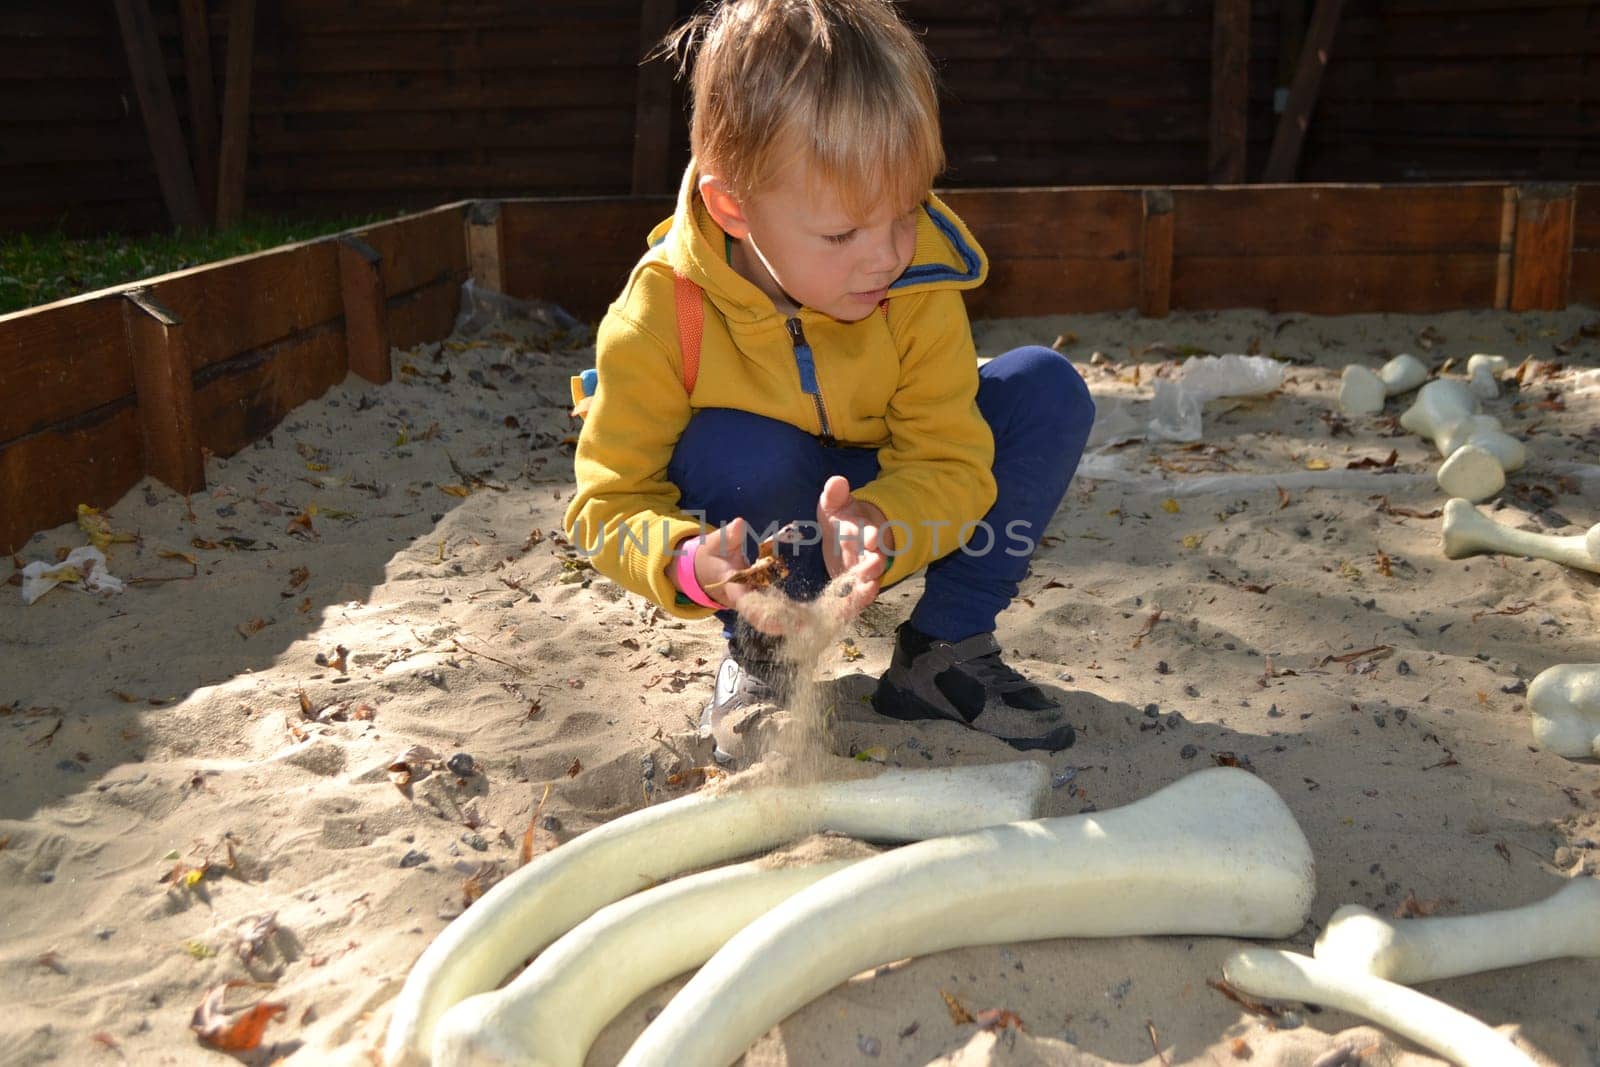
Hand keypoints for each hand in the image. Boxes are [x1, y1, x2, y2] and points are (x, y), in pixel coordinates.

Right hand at [684, 519, 803, 636]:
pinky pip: (779, 606)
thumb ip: (728, 536)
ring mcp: (756, 600)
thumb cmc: (713, 555)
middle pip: (764, 614)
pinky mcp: (764, 598)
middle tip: (804, 627)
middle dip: (782, 622)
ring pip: (773, 613)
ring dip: (791, 619)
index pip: (747, 603)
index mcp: (733, 588)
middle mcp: (746, 599)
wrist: (708, 570)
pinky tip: (810, 614)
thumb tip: (740, 524)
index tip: (776, 624)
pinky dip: (793, 611)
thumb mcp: (716, 544)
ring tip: (812, 623)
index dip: (760, 614)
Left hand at [817, 475, 889, 612]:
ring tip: (868, 591)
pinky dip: (855, 604)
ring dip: (868, 585)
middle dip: (874, 562)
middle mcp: (869, 552)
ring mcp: (864, 571)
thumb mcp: (835, 504)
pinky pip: (856, 598)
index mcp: (865, 530)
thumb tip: (837, 480)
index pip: (872, 532)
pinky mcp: (855, 587)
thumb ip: (835, 494)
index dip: (873, 535)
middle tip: (872, 567)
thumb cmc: (841, 519)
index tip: (872, 537)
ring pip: (870, 580)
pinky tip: (849, 611)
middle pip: (875, 558)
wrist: (846, 538)